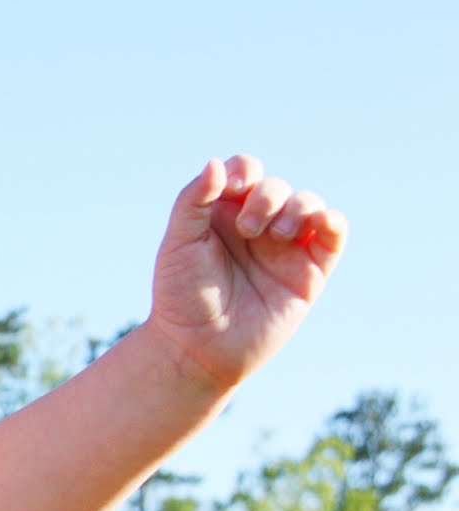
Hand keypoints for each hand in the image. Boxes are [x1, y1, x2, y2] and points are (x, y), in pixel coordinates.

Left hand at [148, 155, 347, 391]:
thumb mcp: (177, 243)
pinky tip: (321, 222)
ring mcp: (284, 247)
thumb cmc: (180, 296)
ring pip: (307, 204)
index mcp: (223, 213)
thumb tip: (216, 163)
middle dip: (266, 196)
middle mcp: (256, 226)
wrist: (197, 347)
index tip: (233, 188)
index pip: (245, 171)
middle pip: (276, 187)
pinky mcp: (309, 271)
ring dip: (296, 207)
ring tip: (276, 234)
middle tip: (247, 229)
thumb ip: (193, 201)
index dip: (244, 170)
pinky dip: (333, 221)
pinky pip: (333, 234)